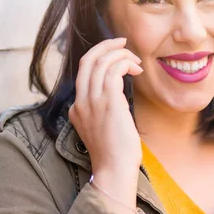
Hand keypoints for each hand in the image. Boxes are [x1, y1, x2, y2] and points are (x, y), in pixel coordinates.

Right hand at [68, 37, 142, 174]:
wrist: (114, 170)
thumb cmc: (115, 154)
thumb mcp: (102, 130)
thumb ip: (103, 112)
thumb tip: (117, 98)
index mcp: (77, 108)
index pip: (83, 71)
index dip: (99, 57)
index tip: (115, 53)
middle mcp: (81, 101)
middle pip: (87, 60)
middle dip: (106, 46)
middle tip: (123, 42)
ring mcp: (92, 101)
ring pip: (101, 61)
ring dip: (121, 54)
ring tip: (136, 62)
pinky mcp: (108, 101)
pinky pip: (114, 69)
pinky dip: (125, 63)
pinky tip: (136, 70)